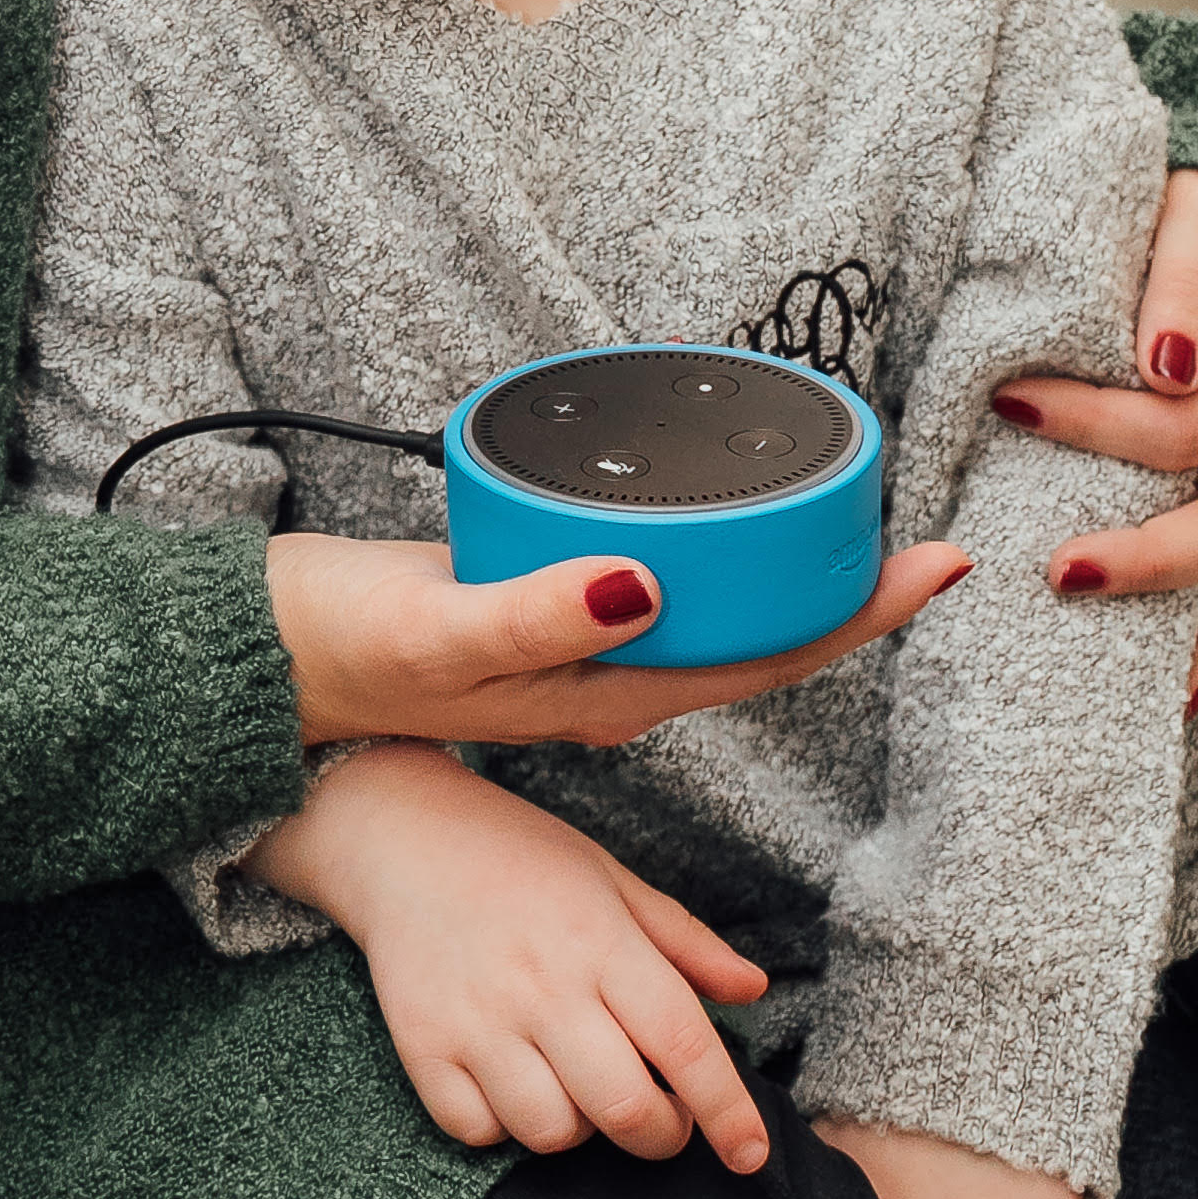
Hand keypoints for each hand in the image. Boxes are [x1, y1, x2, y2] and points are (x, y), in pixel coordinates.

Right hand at [259, 749, 773, 1170]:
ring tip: (574, 1082)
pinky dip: (505, 1125)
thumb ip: (684, 940)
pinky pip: (479, 1132)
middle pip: (626, 1111)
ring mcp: (478, 1021)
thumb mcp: (610, 878)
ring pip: (554, 1133)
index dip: (727, 1112)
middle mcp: (543, 986)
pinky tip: (510, 1080)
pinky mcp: (423, 1046)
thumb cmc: (517, 855)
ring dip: (581, 1128)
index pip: (684, 1046)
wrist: (398, 834)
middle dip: (661, 1134)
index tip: (749, 1154)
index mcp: (602, 940)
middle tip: (660, 1114)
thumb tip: (753, 990)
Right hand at [266, 532, 971, 755]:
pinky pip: (651, 573)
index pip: (764, 660)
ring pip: (709, 606)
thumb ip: (536, 611)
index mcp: (603, 698)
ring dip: (779, 562)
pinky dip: (702, 537)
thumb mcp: (441, 629)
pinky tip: (713, 500)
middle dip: (841, 588)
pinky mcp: (541, 599)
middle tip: (912, 524)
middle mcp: (606, 678)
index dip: (857, 616)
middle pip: (756, 636)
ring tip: (841, 504)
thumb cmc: (342, 652)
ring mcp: (576, 642)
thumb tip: (646, 583)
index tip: (936, 566)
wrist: (260, 655)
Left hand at [988, 175, 1197, 701]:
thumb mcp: (1195, 215)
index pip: (1192, 422)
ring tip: (1140, 684)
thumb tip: (1166, 365)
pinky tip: (1178, 690)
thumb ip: (1184, 281)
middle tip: (1054, 569)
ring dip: (1192, 625)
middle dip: (1146, 556)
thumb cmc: (1195, 216)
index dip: (1102, 423)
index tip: (1010, 405)